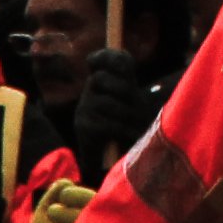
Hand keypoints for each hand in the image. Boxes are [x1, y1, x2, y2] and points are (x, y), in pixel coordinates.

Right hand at [69, 47, 163, 176]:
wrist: (113, 165)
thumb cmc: (130, 132)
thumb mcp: (135, 106)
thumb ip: (130, 88)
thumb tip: (127, 72)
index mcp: (103, 85)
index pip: (101, 60)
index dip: (109, 57)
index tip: (124, 65)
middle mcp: (88, 94)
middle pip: (99, 78)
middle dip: (123, 90)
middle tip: (139, 108)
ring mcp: (83, 110)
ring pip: (105, 102)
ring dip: (127, 115)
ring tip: (138, 127)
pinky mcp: (83, 127)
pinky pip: (105, 123)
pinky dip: (121, 130)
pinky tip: (130, 137)